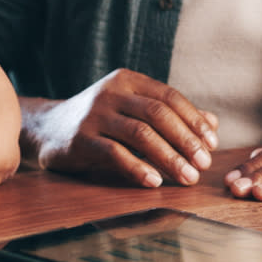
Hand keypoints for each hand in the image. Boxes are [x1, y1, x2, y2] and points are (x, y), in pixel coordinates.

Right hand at [25, 70, 218, 187]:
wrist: (48, 128)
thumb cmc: (102, 121)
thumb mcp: (134, 110)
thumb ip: (172, 115)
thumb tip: (213, 123)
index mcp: (128, 80)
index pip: (169, 97)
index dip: (194, 120)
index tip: (212, 144)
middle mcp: (111, 92)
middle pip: (158, 114)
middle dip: (186, 141)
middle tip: (203, 164)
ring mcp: (94, 115)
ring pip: (140, 134)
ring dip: (169, 157)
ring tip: (187, 177)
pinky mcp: (80, 139)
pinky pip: (114, 154)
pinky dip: (137, 168)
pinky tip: (154, 181)